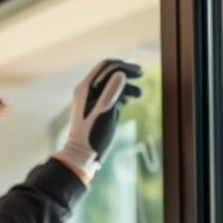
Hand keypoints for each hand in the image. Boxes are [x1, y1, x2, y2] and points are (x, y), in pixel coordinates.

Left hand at [56, 59, 142, 181]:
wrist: (81, 155)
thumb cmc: (92, 135)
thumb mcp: (104, 112)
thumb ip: (111, 92)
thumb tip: (120, 74)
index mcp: (86, 88)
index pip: (106, 67)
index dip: (123, 66)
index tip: (139, 72)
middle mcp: (87, 91)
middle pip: (108, 74)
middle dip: (125, 73)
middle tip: (141, 75)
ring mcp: (91, 101)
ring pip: (110, 85)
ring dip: (125, 86)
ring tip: (140, 94)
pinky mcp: (96, 110)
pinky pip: (109, 96)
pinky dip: (121, 95)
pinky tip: (129, 101)